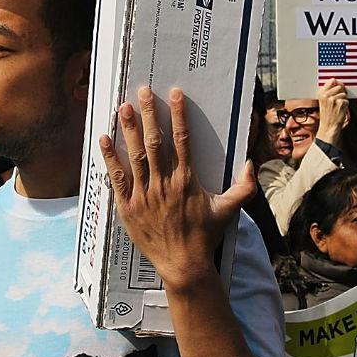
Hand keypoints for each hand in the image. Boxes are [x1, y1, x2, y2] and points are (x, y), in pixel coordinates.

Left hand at [99, 86, 252, 293]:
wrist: (183, 265)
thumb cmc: (205, 236)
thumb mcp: (229, 211)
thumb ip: (244, 187)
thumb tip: (252, 164)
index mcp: (187, 181)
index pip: (182, 140)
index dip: (178, 115)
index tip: (174, 94)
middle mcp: (164, 184)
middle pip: (155, 141)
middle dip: (149, 114)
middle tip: (142, 91)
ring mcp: (144, 195)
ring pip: (135, 155)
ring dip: (129, 129)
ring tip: (123, 107)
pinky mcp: (129, 207)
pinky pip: (117, 178)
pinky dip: (110, 158)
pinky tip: (104, 138)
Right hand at [314, 79, 351, 143]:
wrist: (328, 127)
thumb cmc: (327, 115)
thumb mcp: (323, 101)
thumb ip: (329, 91)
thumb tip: (337, 82)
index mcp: (321, 93)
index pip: (332, 81)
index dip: (337, 84)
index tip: (338, 86)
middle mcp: (326, 95)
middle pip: (340, 86)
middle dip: (341, 92)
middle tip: (338, 101)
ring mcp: (334, 99)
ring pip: (344, 94)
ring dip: (343, 100)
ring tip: (338, 107)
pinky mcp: (341, 103)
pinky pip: (347, 100)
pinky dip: (346, 105)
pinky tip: (340, 110)